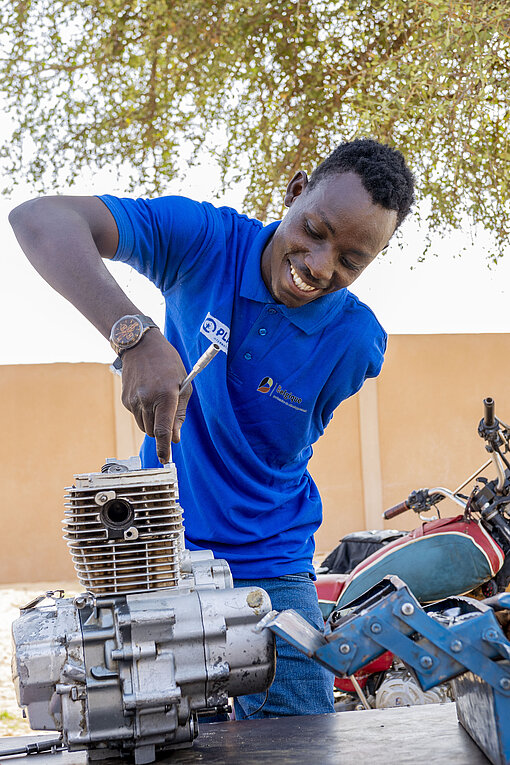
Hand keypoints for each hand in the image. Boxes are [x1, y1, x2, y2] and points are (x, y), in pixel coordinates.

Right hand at [120, 330, 191, 462]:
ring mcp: (133, 401)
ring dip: (153, 423)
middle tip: (168, 414)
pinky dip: (144, 413)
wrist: (141, 346)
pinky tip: (148, 395)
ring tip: (158, 400)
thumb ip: (180, 413)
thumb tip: (175, 438)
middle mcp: (146, 400)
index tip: (165, 459)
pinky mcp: (125, 400)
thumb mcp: (183, 385)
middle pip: (153, 432)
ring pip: (144, 427)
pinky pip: (137, 417)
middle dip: (162, 431)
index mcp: (165, 395)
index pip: (162, 430)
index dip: (164, 448)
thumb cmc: (168, 364)